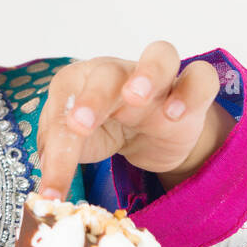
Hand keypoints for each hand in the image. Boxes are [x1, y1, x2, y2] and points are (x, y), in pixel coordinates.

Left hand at [36, 41, 230, 200]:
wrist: (152, 135)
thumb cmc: (105, 130)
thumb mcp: (79, 145)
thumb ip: (60, 158)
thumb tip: (47, 190)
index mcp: (81, 81)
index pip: (64, 101)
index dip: (56, 137)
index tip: (53, 177)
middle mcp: (117, 73)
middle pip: (105, 72)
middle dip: (92, 98)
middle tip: (79, 125)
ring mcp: (158, 78)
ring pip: (158, 55)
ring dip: (146, 73)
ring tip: (136, 98)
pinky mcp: (190, 89)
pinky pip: (200, 77)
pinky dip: (190, 91)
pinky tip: (176, 114)